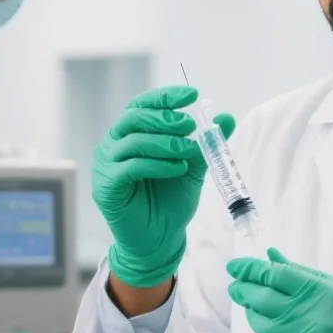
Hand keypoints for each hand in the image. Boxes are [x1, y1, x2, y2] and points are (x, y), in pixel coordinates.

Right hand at [93, 84, 234, 287]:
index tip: (192, 95)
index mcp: (131, 134)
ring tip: (188, 149)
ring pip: (132, 141)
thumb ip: (205, 144)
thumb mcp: (192, 167)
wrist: (160, 238)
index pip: (142, 105)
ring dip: (165, 142)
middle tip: (190, 125)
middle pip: (133, 118)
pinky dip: (157, 165)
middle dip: (165, 118)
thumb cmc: (170, 201)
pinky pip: (130, 168)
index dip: (165, 97)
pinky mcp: (106, 187)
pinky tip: (178, 168)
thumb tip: (226, 118)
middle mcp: (114, 145)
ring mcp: (106, 165)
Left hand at [226, 249, 332, 332]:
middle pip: (261, 298)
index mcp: (322, 293)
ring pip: (261, 326)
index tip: (235, 267)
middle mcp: (310, 317)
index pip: (275, 275)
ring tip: (257, 310)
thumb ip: (304, 275)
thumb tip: (271, 257)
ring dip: (254, 315)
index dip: (250, 269)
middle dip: (243, 289)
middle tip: (236, 286)